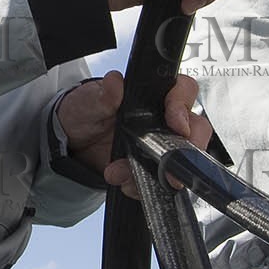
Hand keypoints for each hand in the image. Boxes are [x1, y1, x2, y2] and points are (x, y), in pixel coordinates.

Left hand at [56, 71, 211, 198]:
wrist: (72, 140)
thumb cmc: (85, 111)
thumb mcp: (89, 100)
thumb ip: (104, 94)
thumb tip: (115, 82)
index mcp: (153, 94)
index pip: (183, 91)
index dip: (183, 107)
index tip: (176, 123)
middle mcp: (164, 119)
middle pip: (196, 130)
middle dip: (184, 151)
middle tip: (168, 165)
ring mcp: (162, 144)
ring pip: (181, 159)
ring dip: (159, 173)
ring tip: (126, 176)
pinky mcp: (154, 166)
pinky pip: (163, 180)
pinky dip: (146, 186)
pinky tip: (127, 184)